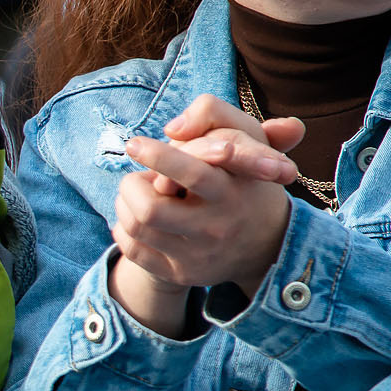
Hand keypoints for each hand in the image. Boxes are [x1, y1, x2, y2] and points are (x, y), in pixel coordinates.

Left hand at [107, 96, 300, 332]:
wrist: (268, 244)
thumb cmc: (245, 181)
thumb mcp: (247, 142)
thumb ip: (215, 117)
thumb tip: (173, 128)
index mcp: (234, 191)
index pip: (192, 173)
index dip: (158, 156)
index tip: (134, 144)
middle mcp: (217, 227)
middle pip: (151, 209)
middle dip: (131, 185)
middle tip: (135, 176)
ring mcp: (198, 255)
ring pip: (137, 228)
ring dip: (124, 203)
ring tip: (133, 193)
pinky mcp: (182, 274)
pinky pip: (134, 251)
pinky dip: (123, 230)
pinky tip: (133, 218)